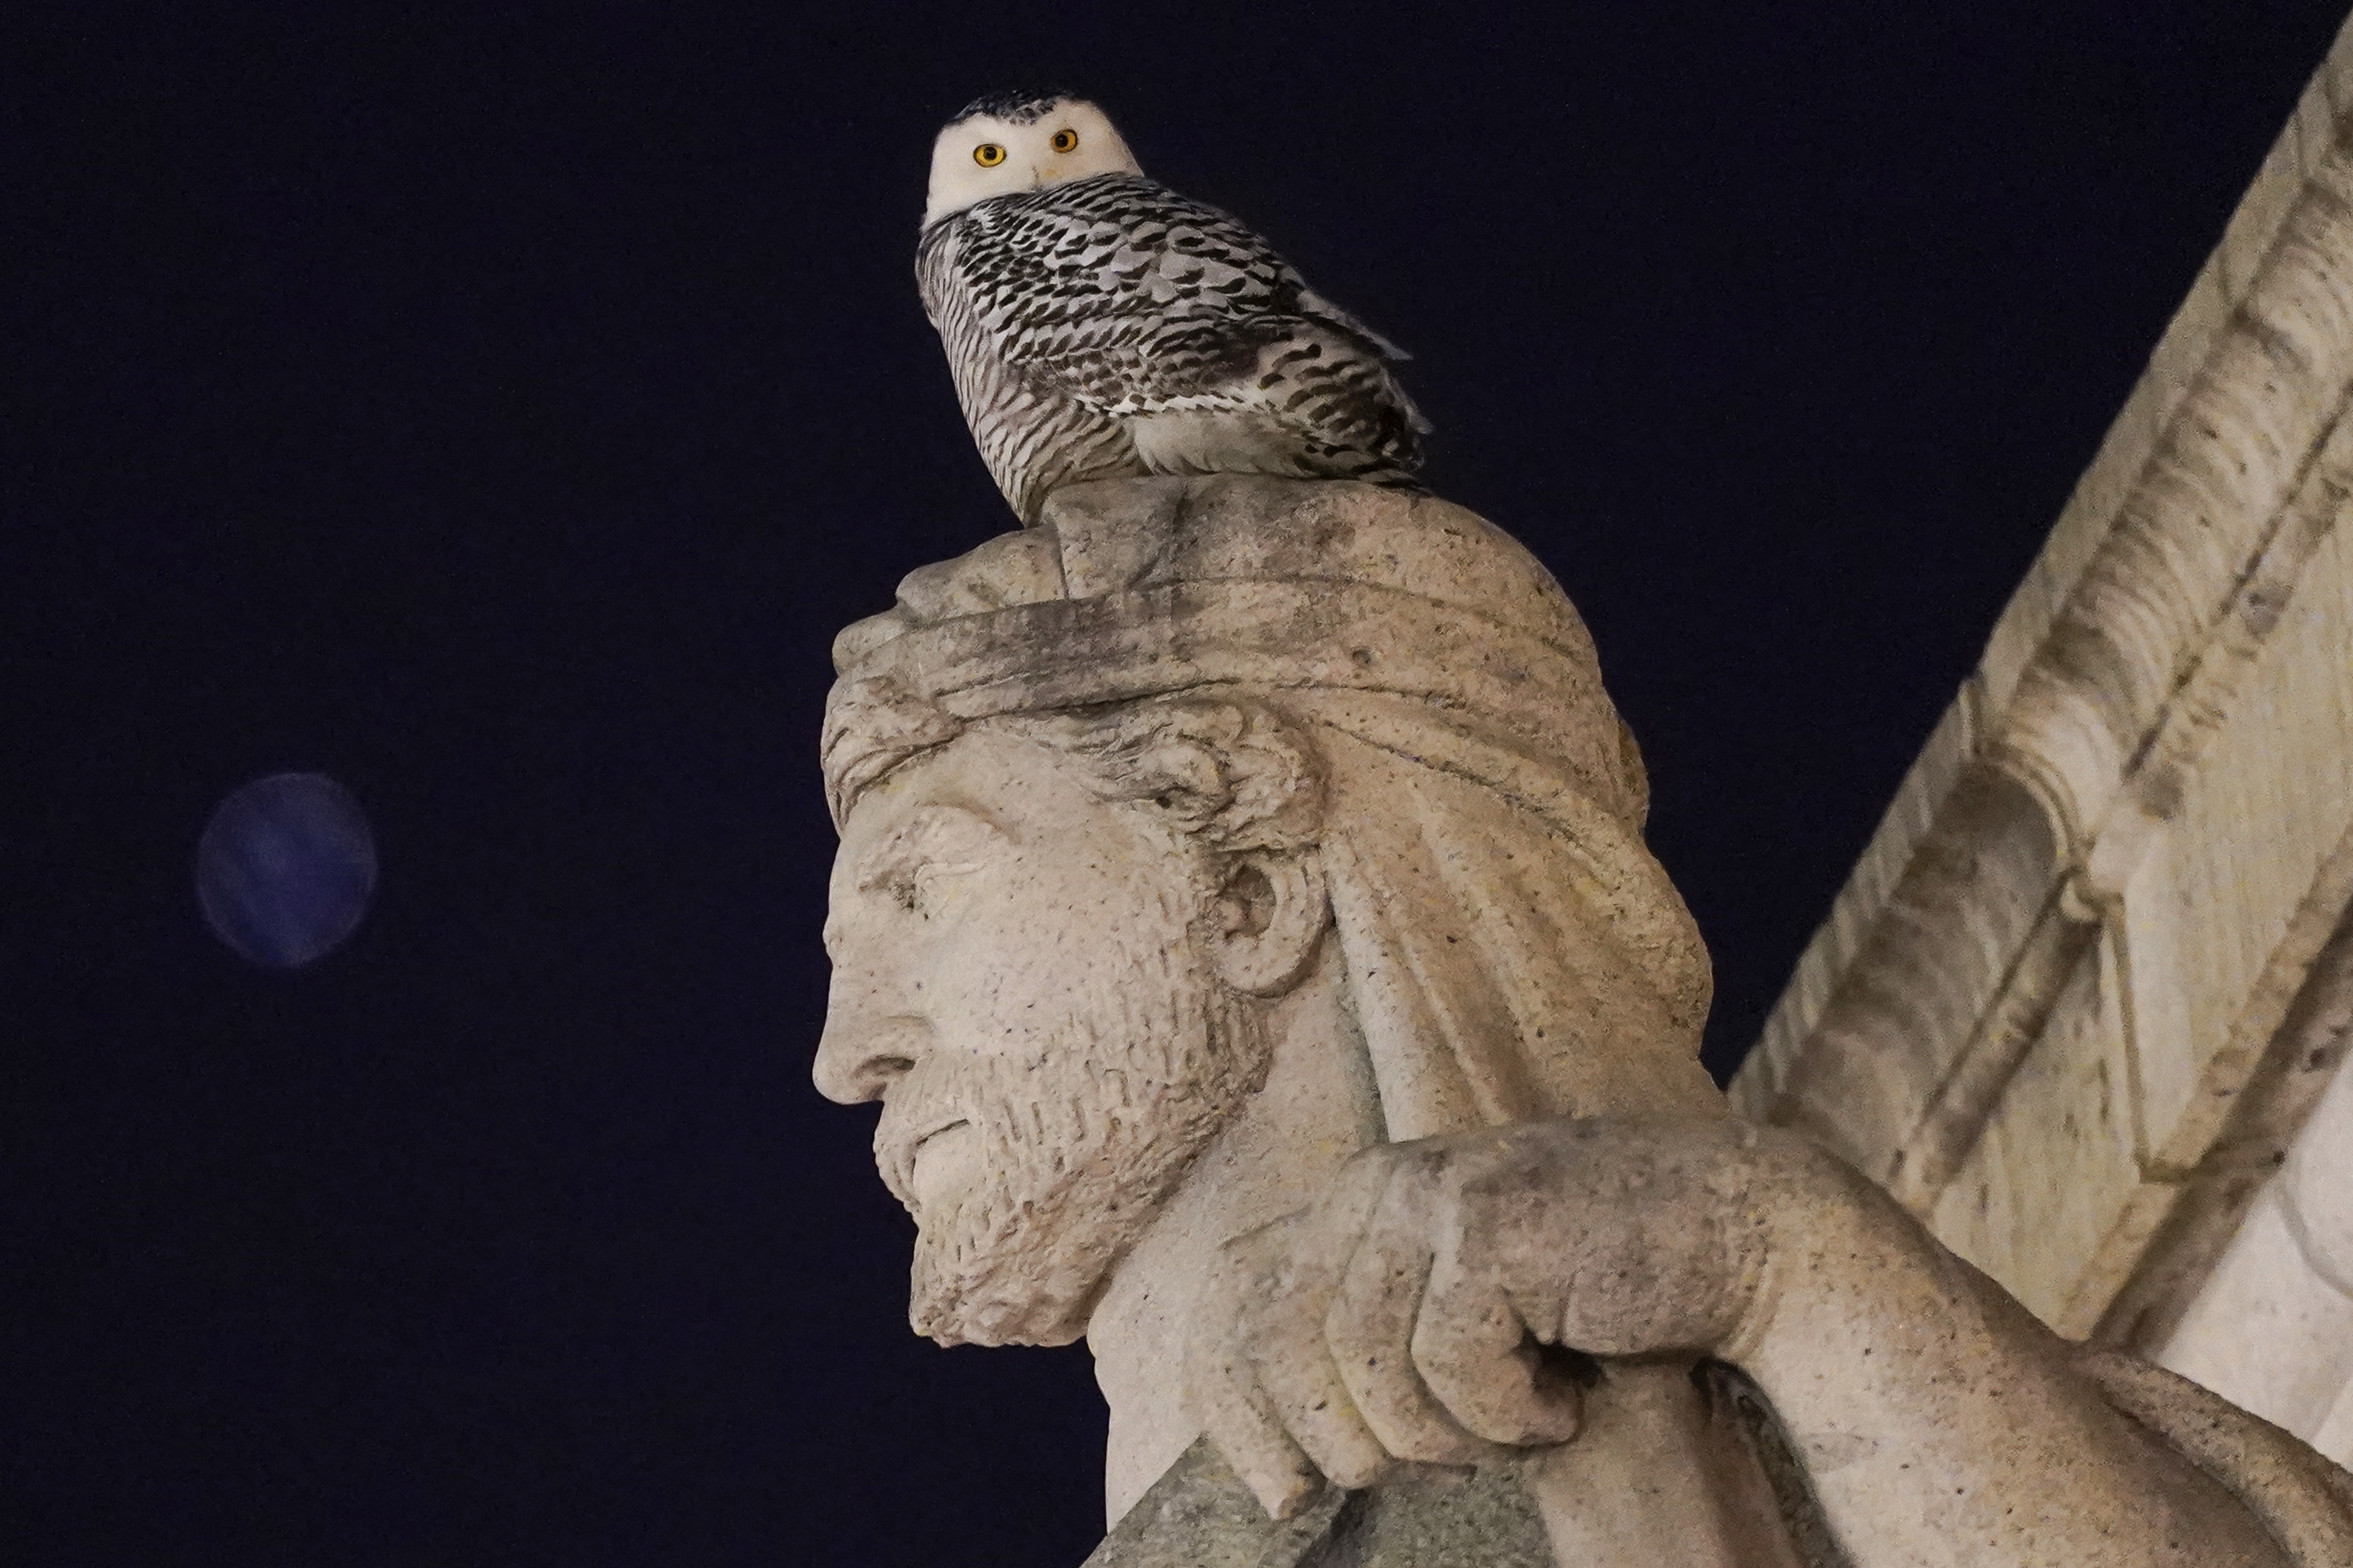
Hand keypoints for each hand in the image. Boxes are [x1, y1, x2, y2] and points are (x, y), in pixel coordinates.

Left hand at [1183, 1114, 1787, 1516]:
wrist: (1737, 1233)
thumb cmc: (1594, 1293)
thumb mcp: (1459, 1313)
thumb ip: (1374, 1344)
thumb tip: (1283, 1461)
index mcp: (1353, 1202)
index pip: (1232, 1302)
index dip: (1232, 1410)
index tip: (1282, 1494)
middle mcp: (1375, 1184)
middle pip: (1279, 1348)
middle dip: (1350, 1439)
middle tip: (1448, 1463)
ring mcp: (1428, 1194)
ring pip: (1363, 1368)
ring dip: (1445, 1433)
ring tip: (1517, 1423)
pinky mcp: (1488, 1225)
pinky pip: (1448, 1364)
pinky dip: (1506, 1415)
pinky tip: (1560, 1405)